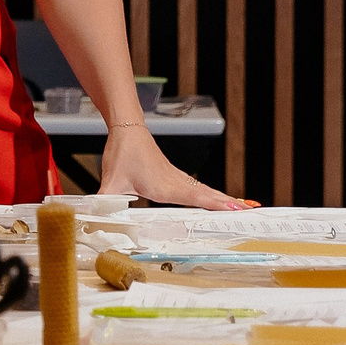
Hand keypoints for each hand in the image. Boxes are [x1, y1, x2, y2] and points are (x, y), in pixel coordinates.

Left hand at [95, 123, 256, 209]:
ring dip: (227, 200)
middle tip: (254, 211)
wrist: (127, 127)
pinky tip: (220, 202)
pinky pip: (199, 190)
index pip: (197, 198)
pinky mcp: (175, 178)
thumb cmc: (122, 152)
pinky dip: (214, 196)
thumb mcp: (111, 181)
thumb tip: (90, 217)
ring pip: (207, 192)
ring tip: (247, 208)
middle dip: (232, 205)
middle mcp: (177, 183)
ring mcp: (178, 179)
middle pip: (210, 196)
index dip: (217, 206)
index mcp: (166, 186)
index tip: (237, 210)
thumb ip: (102, 201)